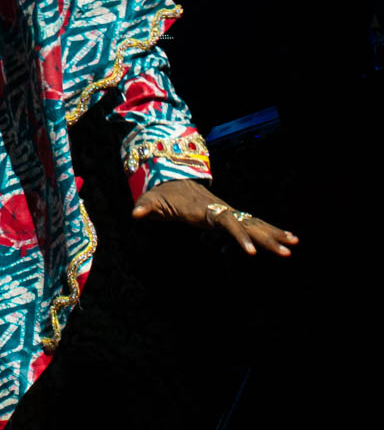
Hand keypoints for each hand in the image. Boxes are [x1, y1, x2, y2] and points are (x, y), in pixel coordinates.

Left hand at [130, 178, 296, 256]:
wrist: (172, 178)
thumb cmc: (161, 193)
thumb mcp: (151, 199)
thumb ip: (145, 206)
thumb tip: (135, 213)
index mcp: (205, 210)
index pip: (226, 223)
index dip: (238, 236)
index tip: (251, 251)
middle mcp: (221, 210)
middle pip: (248, 224)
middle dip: (266, 238)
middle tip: (286, 251)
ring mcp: (227, 212)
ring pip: (254, 223)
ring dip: (273, 234)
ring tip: (293, 244)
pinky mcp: (229, 215)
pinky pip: (252, 223)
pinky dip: (269, 230)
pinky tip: (286, 238)